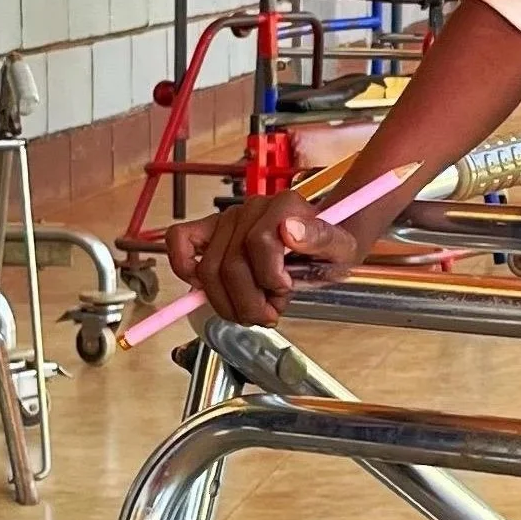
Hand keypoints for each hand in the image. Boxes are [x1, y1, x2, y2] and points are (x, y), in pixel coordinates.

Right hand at [162, 192, 365, 326]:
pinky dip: (183, 266)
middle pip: (231, 265)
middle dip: (249, 302)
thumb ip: (321, 239)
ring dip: (227, 302)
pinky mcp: (210, 229)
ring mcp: (228, 218)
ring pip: (208, 269)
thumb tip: (289, 230)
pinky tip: (201, 288)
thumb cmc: (329, 251)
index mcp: (286, 205)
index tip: (285, 292)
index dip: (270, 278)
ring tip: (252, 309)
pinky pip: (179, 239)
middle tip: (269, 314)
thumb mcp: (341, 250)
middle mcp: (253, 207)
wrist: (324, 244)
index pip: (260, 244)